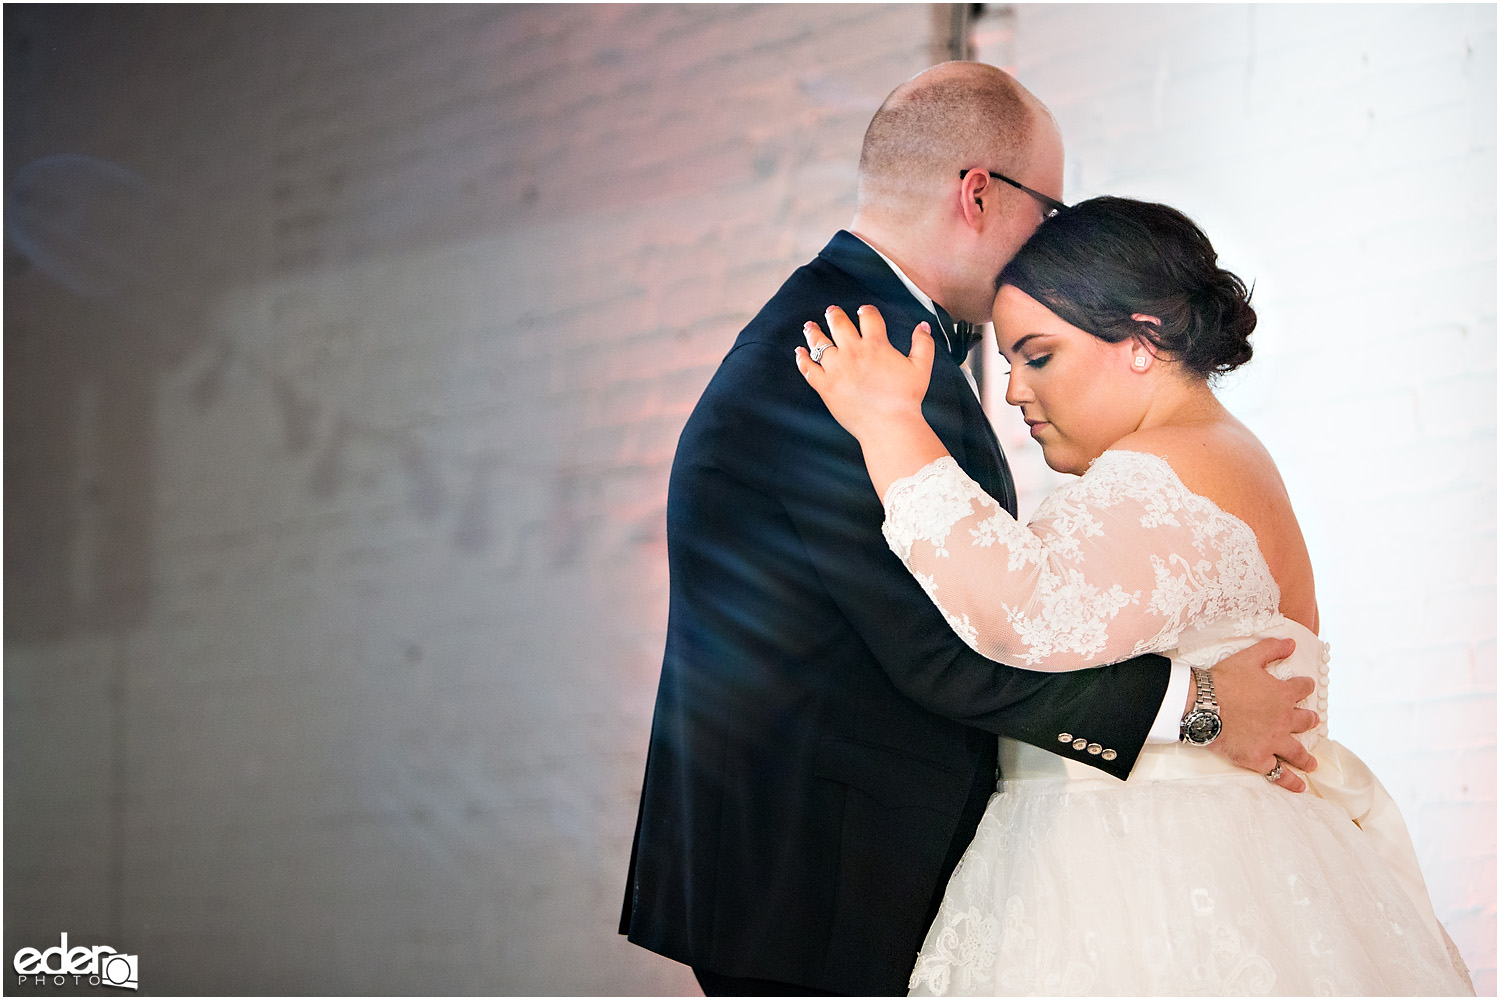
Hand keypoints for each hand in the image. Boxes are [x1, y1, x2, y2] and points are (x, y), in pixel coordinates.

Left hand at [795, 304, 933, 442]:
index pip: (868, 318)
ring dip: (814, 331)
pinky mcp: (825, 386)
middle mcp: (853, 352)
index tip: (863, 311)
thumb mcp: (921, 368)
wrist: (889, 425)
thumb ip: (923, 344)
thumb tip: (923, 326)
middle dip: (834, 315)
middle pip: (839, 324)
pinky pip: (809, 368)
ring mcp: (836, 369)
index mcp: (876, 345)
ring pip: (820, 343)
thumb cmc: (906, 399)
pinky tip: (799, 352)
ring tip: (810, 326)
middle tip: (831, 311)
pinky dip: (802, 359)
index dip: (866, 311)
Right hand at [1203, 638, 1319, 791]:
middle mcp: (1283, 719)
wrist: (1203, 705)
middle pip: (1304, 721)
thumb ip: (1271, 649)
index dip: (1304, 686)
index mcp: (1282, 694)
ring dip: (1306, 756)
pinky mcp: (1259, 758)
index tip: (1306, 687)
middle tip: (1311, 722)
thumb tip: (1292, 643)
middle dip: (1308, 721)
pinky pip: (1279, 773)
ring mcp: (1273, 741)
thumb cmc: (1223, 680)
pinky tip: (1300, 786)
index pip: (1301, 689)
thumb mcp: (1248, 657)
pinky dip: (1291, 782)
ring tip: (1312, 762)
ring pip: (1297, 751)